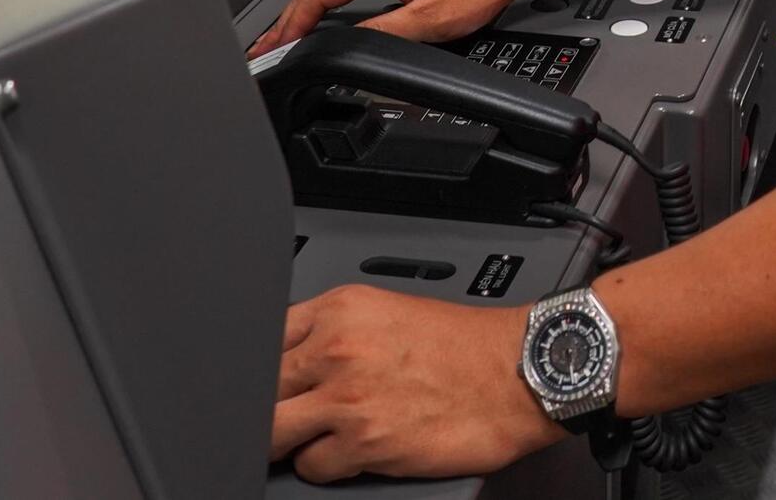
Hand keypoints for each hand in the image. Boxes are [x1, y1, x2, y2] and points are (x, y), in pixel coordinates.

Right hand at [249, 0, 532, 55]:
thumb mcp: (428, 20)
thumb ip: (383, 34)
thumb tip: (347, 46)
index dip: (293, 23)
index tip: (274, 48)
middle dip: (287, 19)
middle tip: (264, 49)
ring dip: (304, 12)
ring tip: (283, 39)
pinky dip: (326, 4)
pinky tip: (319, 21)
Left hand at [270, 285, 561, 481]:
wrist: (516, 373)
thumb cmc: (465, 346)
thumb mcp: (391, 313)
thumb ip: (336, 331)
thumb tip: (290, 360)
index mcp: (343, 307)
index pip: (264, 337)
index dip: (259, 366)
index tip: (265, 383)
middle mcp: (338, 346)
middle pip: (259, 388)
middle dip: (269, 407)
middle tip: (291, 414)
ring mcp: (346, 397)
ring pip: (272, 433)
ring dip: (290, 441)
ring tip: (318, 434)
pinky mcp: (362, 442)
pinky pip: (310, 467)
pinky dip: (325, 465)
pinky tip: (353, 449)